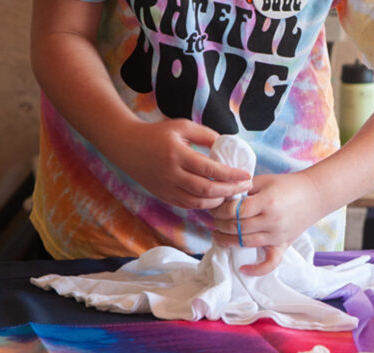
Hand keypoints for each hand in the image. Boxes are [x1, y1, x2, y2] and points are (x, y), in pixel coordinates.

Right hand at [110, 119, 252, 209]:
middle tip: (245, 188)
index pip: (210, 169)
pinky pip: (188, 205)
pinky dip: (204, 205)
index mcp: (178, 154)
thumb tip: (229, 145)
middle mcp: (171, 174)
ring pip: (198, 202)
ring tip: (232, 194)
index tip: (246, 175)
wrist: (127, 146)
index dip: (231, 175)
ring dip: (218, 201)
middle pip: (206, 190)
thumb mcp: (182, 126)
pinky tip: (215, 199)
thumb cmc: (157, 133)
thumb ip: (206, 135)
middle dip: (229, 191)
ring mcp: (166, 188)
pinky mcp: (164, 196)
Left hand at [210, 171, 324, 275]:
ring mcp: (277, 236)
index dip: (220, 211)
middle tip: (213, 221)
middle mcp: (271, 221)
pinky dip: (257, 269)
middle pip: (237, 228)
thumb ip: (243, 188)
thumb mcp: (263, 180)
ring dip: (227, 241)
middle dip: (219, 225)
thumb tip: (223, 198)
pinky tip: (243, 269)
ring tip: (218, 235)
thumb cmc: (287, 185)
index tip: (215, 208)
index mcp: (266, 202)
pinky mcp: (283, 245)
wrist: (314, 194)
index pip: (235, 211)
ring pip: (245, 244)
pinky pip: (270, 263)